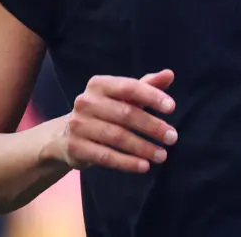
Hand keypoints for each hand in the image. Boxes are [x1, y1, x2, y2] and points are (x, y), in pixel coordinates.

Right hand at [57, 69, 177, 172]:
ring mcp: (78, 125)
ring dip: (143, 147)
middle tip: (173, 137)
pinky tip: (144, 166)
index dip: (152, 96)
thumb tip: (170, 74)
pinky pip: (106, 156)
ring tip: (162, 155)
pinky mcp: (75, 147)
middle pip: (126, 114)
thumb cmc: (105, 111)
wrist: (67, 136)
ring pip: (117, 137)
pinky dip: (127, 163)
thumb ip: (147, 86)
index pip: (129, 87)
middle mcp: (85, 101)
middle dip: (152, 126)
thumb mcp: (124, 97)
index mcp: (99, 84)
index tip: (172, 107)